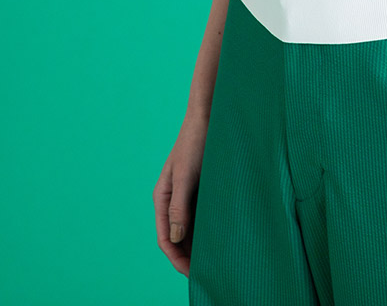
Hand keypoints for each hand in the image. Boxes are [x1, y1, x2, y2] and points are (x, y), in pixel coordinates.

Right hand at [153, 113, 208, 275]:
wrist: (211, 113)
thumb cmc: (197, 140)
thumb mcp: (186, 174)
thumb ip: (179, 206)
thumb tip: (176, 238)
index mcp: (163, 196)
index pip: (165, 238)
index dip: (177, 259)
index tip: (193, 273)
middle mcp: (173, 198)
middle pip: (178, 236)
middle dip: (189, 256)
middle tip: (209, 272)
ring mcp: (188, 193)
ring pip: (192, 226)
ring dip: (200, 243)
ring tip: (217, 259)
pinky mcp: (203, 186)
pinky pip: (204, 213)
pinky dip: (210, 227)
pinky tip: (223, 235)